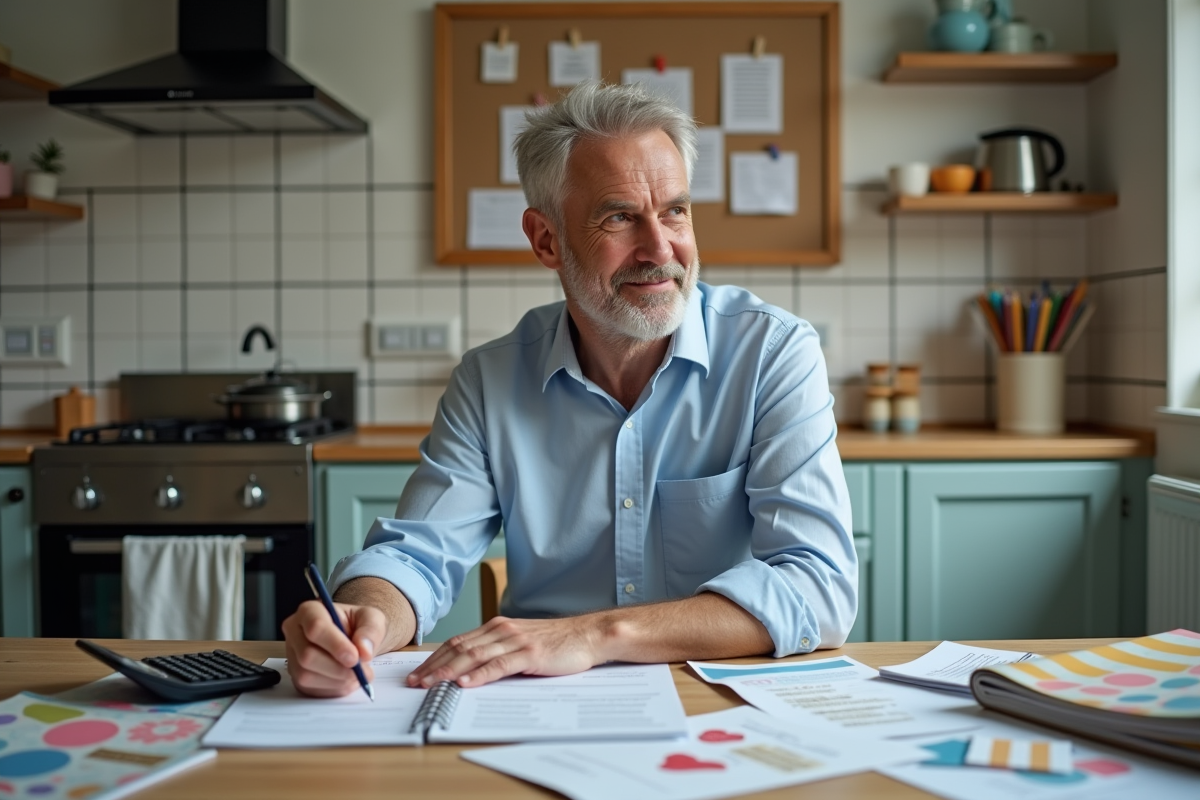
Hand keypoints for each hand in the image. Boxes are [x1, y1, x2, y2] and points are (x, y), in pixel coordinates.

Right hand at [282, 600, 386, 696]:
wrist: (356, 641)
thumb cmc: (359, 625)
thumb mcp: (373, 619)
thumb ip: (371, 631)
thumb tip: (364, 651)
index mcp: (310, 611)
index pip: (315, 627)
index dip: (336, 645)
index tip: (355, 657)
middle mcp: (295, 632)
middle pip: (307, 655)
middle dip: (338, 668)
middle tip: (361, 670)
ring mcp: (293, 656)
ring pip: (306, 675)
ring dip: (337, 680)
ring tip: (357, 675)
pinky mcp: (296, 676)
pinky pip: (310, 689)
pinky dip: (333, 689)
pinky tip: (347, 680)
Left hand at [406, 615, 604, 688]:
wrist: (588, 635)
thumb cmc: (558, 642)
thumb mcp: (522, 643)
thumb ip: (499, 651)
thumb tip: (473, 671)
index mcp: (498, 627)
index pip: (458, 642)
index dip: (435, 657)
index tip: (418, 673)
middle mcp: (502, 630)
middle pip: (459, 648)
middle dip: (434, 666)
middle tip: (415, 682)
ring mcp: (516, 640)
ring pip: (474, 655)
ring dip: (449, 671)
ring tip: (431, 684)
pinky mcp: (530, 653)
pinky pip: (499, 664)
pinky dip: (479, 674)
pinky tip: (466, 683)